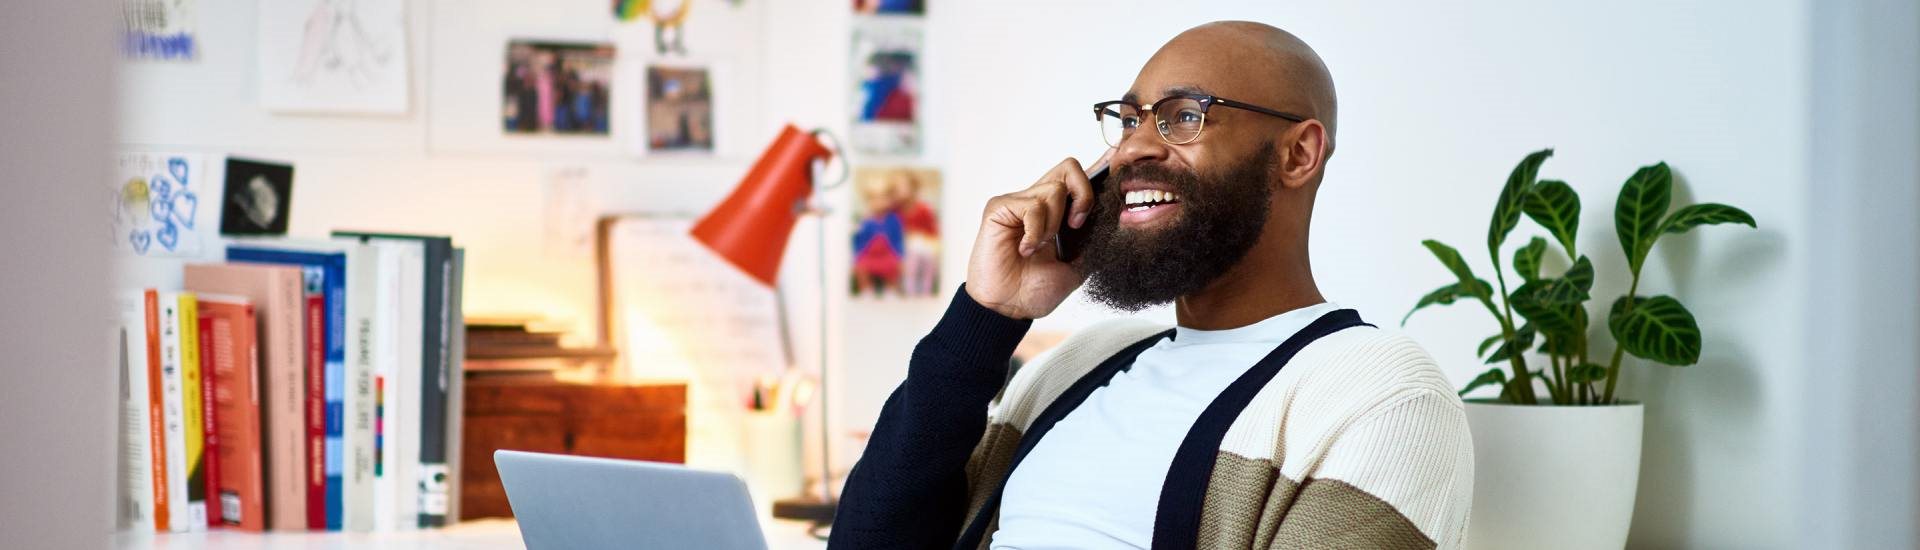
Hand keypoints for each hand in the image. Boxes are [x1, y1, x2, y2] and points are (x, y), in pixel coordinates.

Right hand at [966, 152, 1109, 318]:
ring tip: (1040, 248)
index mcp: (1058, 212)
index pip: (1079, 178)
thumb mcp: (1078, 266)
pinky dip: (1035, 232)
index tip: (1114, 180)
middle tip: (1076, 225)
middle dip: (1083, 194)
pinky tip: (1024, 250)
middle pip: (1070, 167)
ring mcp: (1018, 202)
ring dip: (1053, 224)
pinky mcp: (1000, 208)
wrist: (1010, 307)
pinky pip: (1031, 206)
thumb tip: (1117, 219)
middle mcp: (1038, 202)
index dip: (1098, 173)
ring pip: (1054, 189)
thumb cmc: (1036, 289)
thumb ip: (1092, 241)